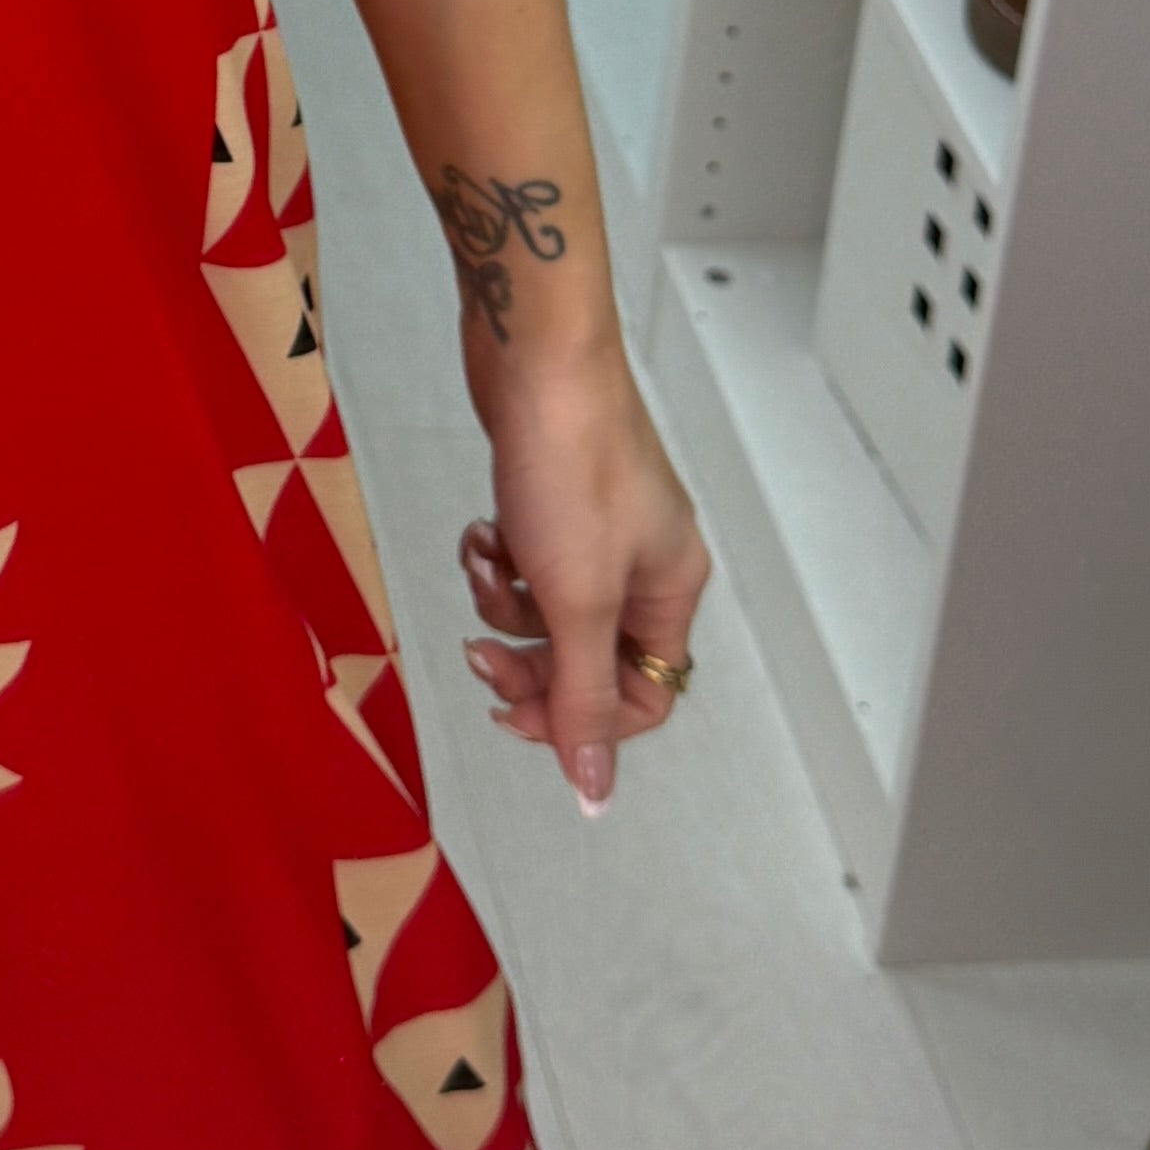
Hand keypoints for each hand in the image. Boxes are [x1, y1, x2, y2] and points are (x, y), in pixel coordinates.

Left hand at [457, 344, 708, 814]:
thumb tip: (596, 793)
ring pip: (544, 610)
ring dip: (501, 600)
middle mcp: (646, 565)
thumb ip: (583, 699)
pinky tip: (482, 527)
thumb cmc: (569, 465)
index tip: (511, 713)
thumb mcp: (576, 600)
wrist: (534, 356)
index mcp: (671, 594)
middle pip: (584, 659)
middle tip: (478, 652)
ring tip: (486, 558)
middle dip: (525, 661)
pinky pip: (523, 560)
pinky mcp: (555, 499)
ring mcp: (600, 530)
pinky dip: (495, 554)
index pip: (640, 700)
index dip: (574, 720)